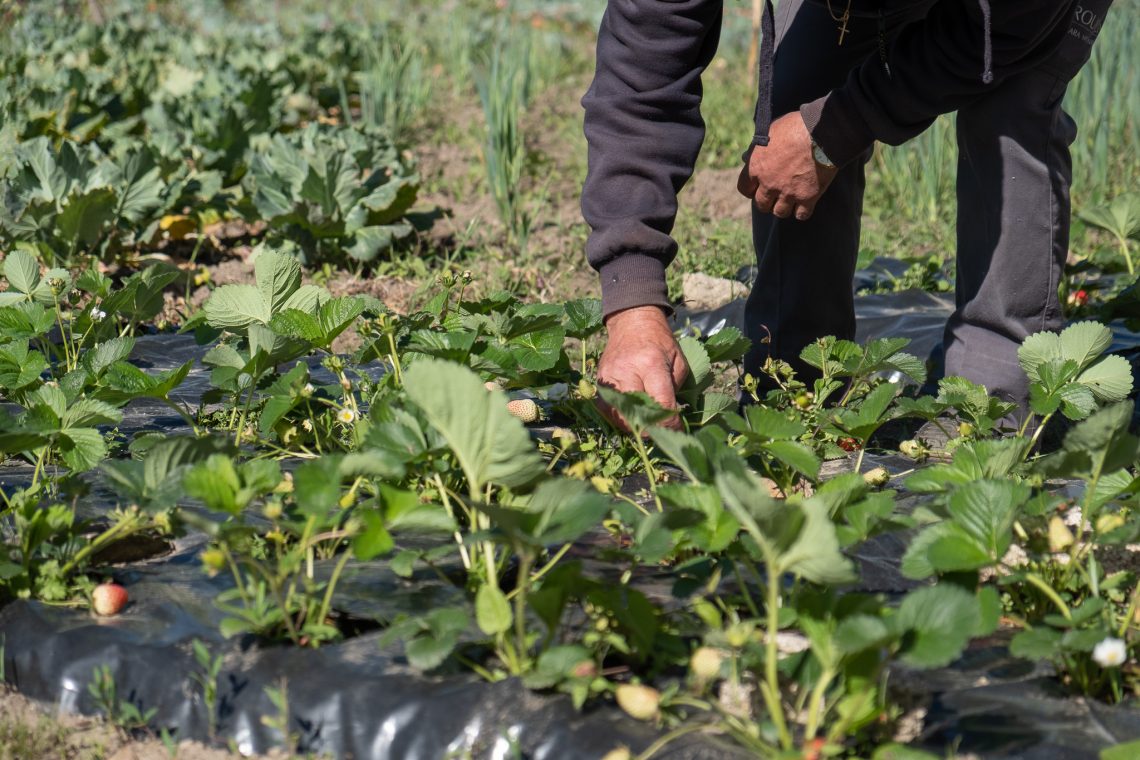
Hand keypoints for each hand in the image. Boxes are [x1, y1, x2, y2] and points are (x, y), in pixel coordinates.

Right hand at [596, 305, 687, 431]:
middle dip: (649, 427)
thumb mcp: (678, 360)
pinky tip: (629, 418)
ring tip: (645, 427)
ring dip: (632, 425)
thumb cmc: (659, 342)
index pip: (660, 402)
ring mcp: (609, 376)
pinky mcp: (599, 380)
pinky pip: (605, 408)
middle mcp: (626, 371)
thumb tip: (671, 415)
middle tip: (660, 432)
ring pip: (618, 414)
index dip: (670, 422)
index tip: (677, 431)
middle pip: (635, 412)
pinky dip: (617, 417)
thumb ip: (675, 388)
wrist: (632, 322)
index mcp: (650, 363)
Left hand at [737, 111, 837, 220]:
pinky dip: (803, 211)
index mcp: (756, 167)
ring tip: (791, 199)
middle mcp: (769, 183)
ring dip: (784, 207)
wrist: (822, 131)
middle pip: (761, 205)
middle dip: (767, 201)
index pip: (744, 189)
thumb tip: (747, 157)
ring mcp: (788, 192)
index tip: (757, 188)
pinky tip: (805, 203)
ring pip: (780, 213)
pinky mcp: (807, 197)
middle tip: (776, 195)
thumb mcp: (769, 131)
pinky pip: (801, 215)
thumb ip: (758, 147)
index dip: (751, 190)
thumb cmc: (795, 126)